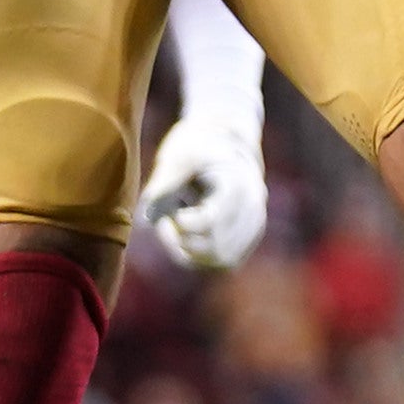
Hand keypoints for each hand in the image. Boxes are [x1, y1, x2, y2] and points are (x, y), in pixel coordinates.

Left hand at [136, 106, 271, 273]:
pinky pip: (227, 262)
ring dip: (193, 252)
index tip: (170, 212)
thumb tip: (148, 209)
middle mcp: (253, 207)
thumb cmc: (198, 145)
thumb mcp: (178, 153)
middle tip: (168, 220)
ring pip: (223, 260)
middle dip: (184, 241)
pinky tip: (189, 237)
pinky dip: (204, 256)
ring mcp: (255, 223)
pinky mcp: (251, 236)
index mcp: (236, 184)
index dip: (182, 224)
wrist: (227, 141)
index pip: (210, 222)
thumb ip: (164, 180)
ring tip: (178, 228)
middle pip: (216, 246)